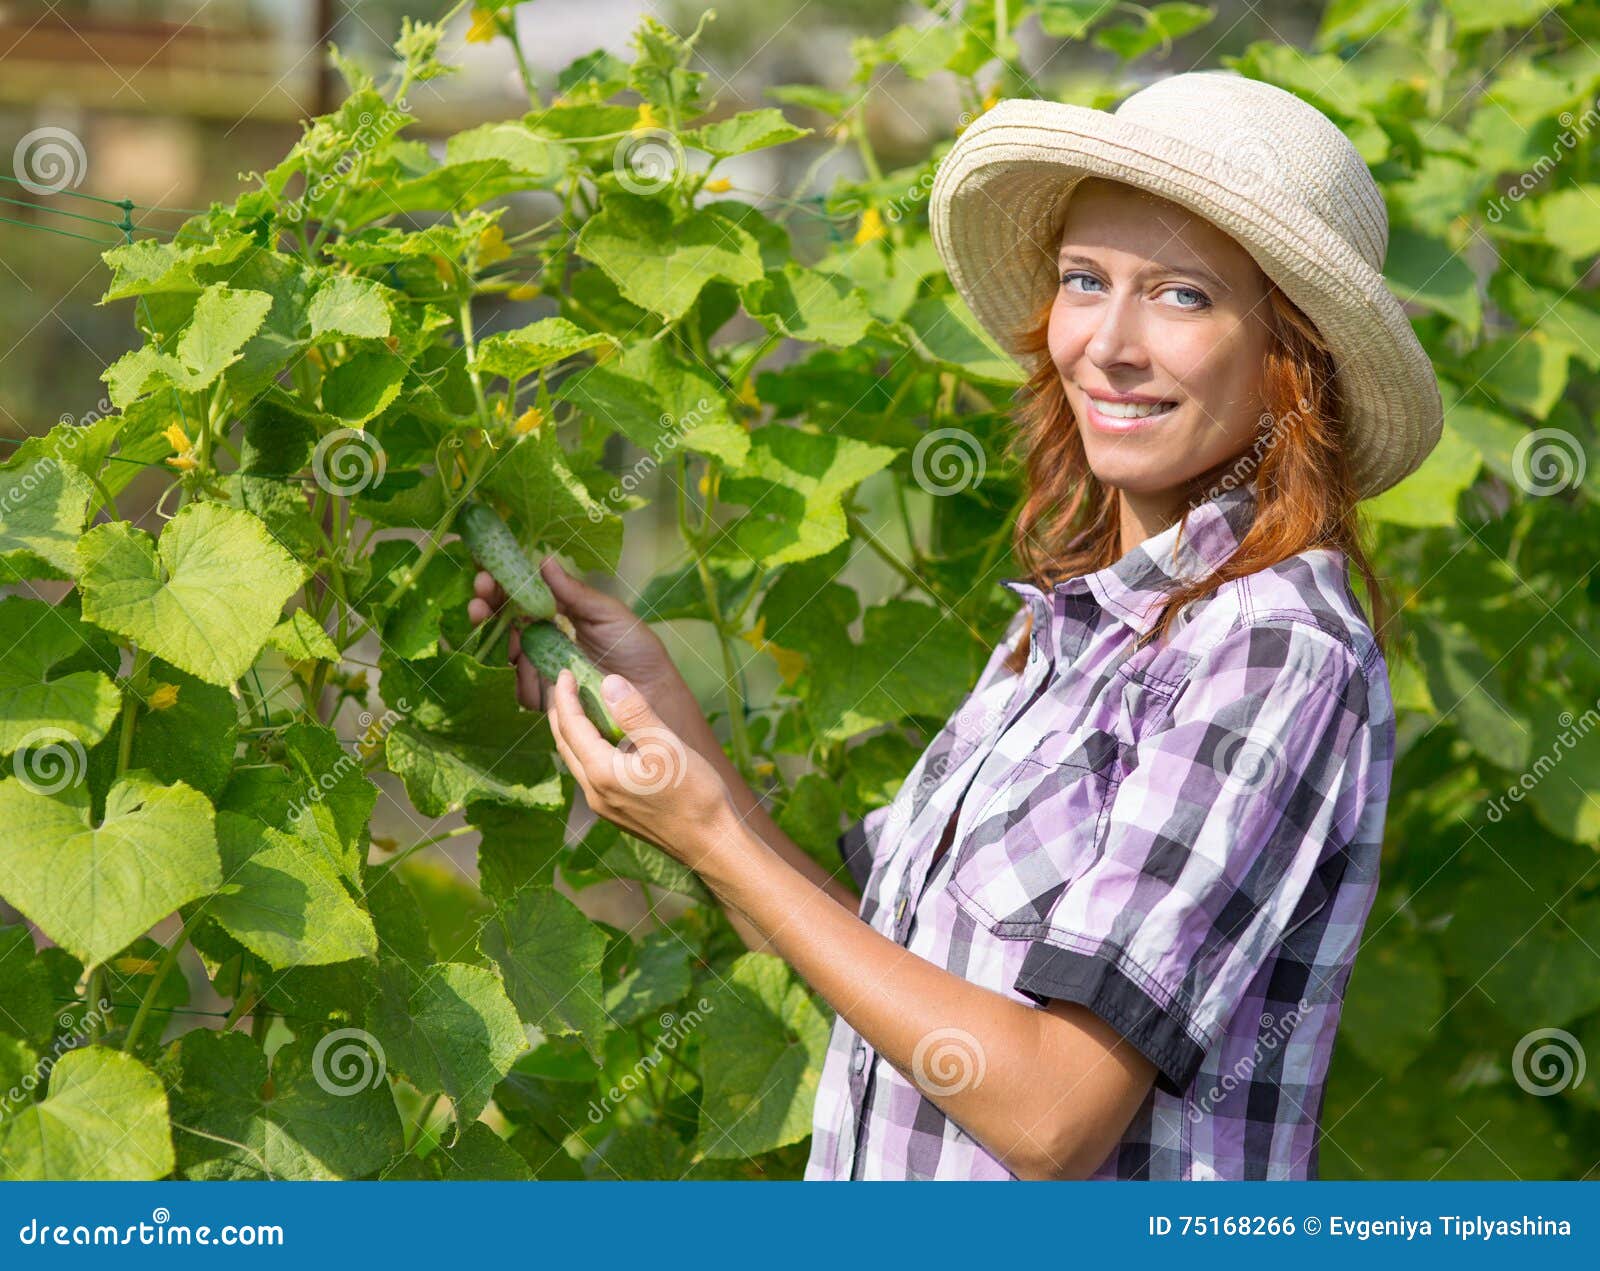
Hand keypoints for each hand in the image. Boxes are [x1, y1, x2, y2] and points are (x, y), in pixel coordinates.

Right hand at [468, 556, 679, 712]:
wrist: (655, 693)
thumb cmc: (636, 648)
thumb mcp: (607, 613)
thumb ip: (574, 593)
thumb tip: (544, 560)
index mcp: (556, 615)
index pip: (520, 596)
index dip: (500, 582)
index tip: (486, 565)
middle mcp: (542, 641)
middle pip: (501, 622)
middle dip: (485, 603)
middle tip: (480, 587)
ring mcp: (540, 669)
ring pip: (502, 653)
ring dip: (489, 632)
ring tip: (488, 613)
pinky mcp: (545, 698)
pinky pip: (519, 687)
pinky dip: (514, 671)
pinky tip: (516, 655)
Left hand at [548, 668, 739, 872]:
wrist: (711, 844)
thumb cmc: (694, 795)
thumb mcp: (667, 746)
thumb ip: (635, 713)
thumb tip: (608, 682)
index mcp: (602, 773)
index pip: (571, 726)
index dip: (564, 696)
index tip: (563, 671)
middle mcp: (595, 792)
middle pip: (565, 745)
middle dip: (560, 713)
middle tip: (561, 685)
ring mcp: (605, 806)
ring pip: (576, 762)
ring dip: (572, 733)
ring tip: (578, 708)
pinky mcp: (618, 813)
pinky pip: (591, 774)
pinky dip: (588, 750)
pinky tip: (604, 742)